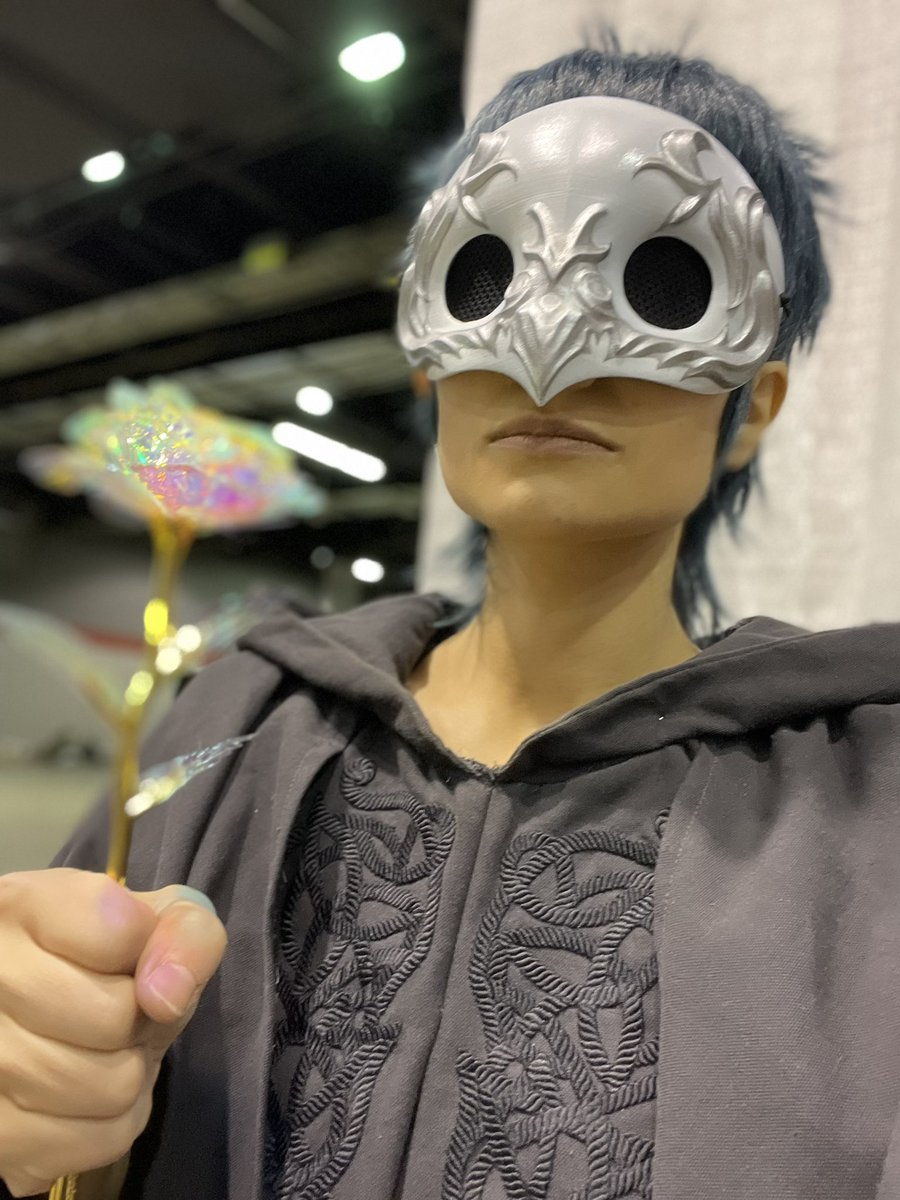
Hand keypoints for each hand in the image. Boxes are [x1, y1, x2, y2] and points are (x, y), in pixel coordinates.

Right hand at [0, 869, 226, 1196]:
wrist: (53, 1017)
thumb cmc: (106, 960)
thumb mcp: (158, 921)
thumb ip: (186, 935)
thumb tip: (166, 995)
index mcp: (18, 905)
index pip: (117, 930)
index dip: (148, 950)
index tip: (129, 956)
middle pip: (113, 1017)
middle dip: (138, 1017)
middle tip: (116, 1011)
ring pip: (109, 1086)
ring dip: (129, 1072)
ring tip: (100, 1049)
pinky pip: (100, 1140)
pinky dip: (111, 1123)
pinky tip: (82, 1094)